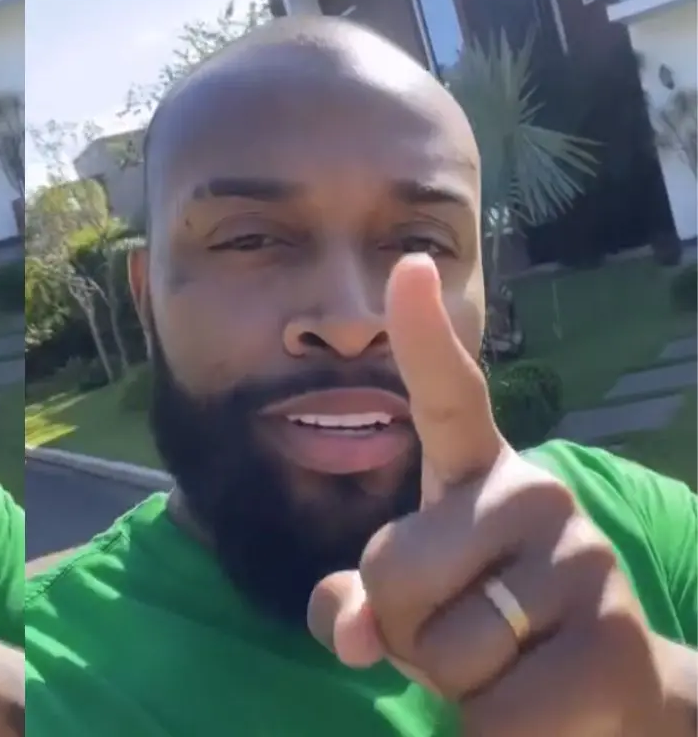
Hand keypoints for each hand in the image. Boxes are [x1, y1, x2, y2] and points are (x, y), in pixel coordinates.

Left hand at [308, 255, 670, 735]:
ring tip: (507, 664)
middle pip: (390, 574)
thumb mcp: (411, 608)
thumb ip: (356, 603)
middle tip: (462, 633)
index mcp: (479, 475)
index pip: (449, 395)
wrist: (605, 699)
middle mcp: (535, 496)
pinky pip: (494, 710)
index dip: (421, 335)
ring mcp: (581, 562)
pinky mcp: (612, 641)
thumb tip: (345, 633)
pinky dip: (493, 729)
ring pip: (441, 649)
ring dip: (453, 684)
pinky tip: (538, 707)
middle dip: (402, 630)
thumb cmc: (487, 631)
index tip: (407, 267)